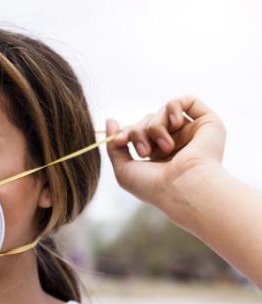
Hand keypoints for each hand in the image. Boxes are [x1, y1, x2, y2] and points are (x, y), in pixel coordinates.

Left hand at [105, 95, 226, 211]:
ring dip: (155, 127)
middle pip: (146, 122)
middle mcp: (175, 144)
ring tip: (164, 147)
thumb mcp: (123, 170)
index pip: (137, 133)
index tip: (119, 141)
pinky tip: (174, 124)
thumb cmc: (154, 186)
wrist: (183, 188)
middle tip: (144, 152)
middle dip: (138, 132)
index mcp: (157, 157)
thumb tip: (110, 121)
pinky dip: (173, 107)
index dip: (125, 133)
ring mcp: (191, 134)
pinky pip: (185, 100)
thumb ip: (114, 147)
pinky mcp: (207, 124)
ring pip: (162, 113)